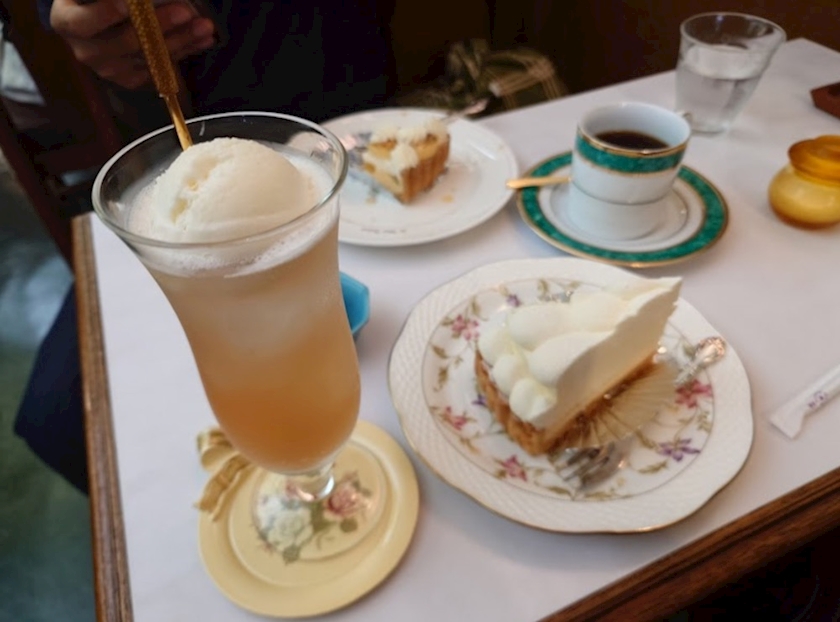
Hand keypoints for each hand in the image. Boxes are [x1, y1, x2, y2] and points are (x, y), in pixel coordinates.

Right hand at [50, 0, 216, 88]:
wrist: (94, 18)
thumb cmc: (96, 1)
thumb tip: (140, 0)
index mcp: (68, 22)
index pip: (86, 21)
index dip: (108, 12)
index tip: (129, 1)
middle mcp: (86, 50)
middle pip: (126, 42)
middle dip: (160, 25)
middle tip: (185, 11)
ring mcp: (109, 69)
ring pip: (149, 57)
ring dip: (182, 40)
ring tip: (205, 26)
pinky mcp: (130, 79)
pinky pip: (161, 68)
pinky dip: (185, 51)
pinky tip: (203, 39)